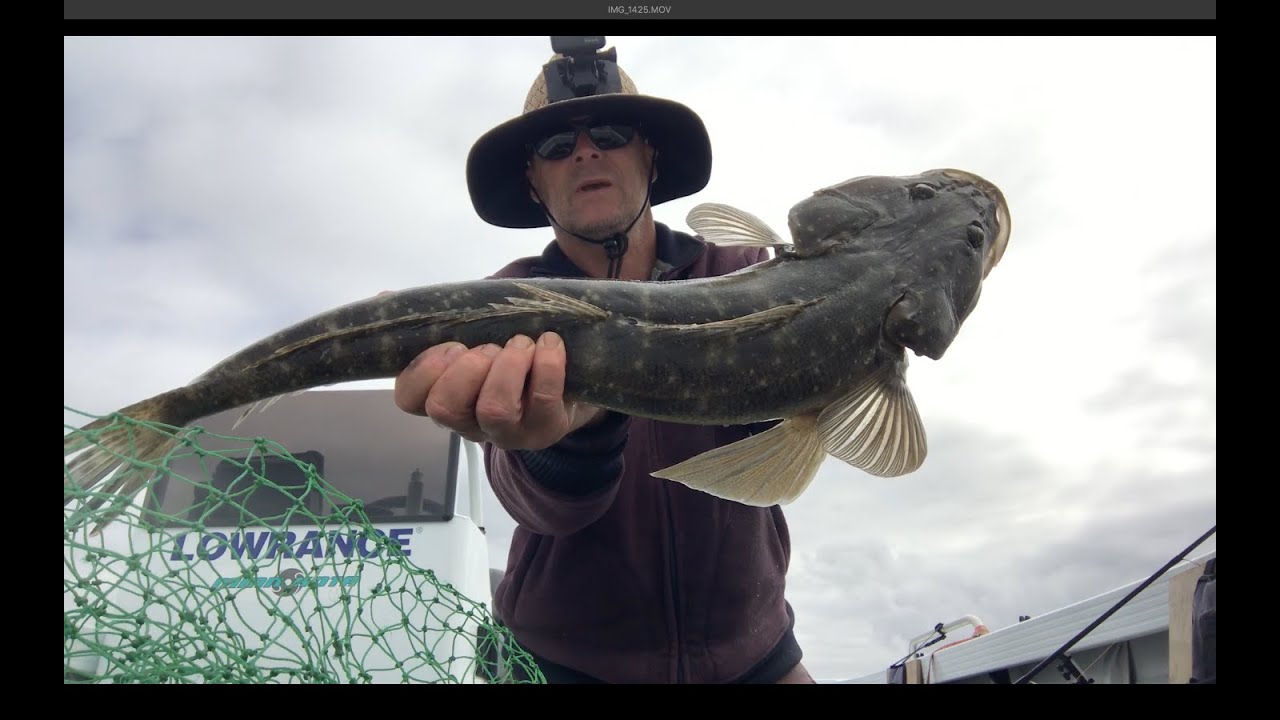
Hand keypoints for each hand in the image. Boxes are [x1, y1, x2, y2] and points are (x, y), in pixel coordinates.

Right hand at [394, 332, 603, 449]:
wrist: (573, 372)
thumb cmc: (510, 351)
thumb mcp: (472, 330)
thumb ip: (433, 317)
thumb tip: (384, 297)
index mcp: (443, 396)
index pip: (409, 399)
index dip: (423, 371)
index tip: (451, 344)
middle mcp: (469, 422)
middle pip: (445, 410)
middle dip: (465, 370)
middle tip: (489, 347)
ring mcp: (507, 432)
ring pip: (492, 411)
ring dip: (506, 366)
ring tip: (521, 343)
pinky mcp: (546, 428)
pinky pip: (541, 401)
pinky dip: (546, 365)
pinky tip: (549, 344)